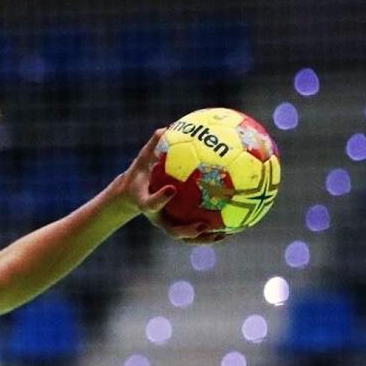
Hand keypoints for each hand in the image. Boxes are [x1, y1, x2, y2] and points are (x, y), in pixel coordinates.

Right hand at [108, 128, 223, 243]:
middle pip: (171, 230)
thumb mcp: (143, 159)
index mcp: (146, 203)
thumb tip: (168, 127)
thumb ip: (154, 146)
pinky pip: (196, 231)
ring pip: (186, 237)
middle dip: (187, 231)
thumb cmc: (142, 173)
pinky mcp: (177, 226)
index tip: (171, 189)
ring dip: (203, 238)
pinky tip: (233, 224)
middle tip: (202, 225)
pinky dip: (213, 230)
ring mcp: (168, 225)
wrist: (133, 194)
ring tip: (222, 234)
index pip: (151, 204)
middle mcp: (158, 218)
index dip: (160, 198)